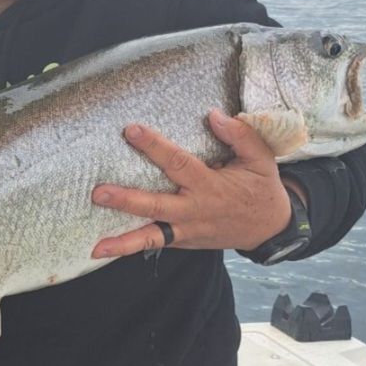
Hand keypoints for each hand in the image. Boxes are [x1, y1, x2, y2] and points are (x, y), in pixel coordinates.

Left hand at [91, 110, 292, 257]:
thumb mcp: (260, 158)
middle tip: (99, 192)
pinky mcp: (182, 241)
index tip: (131, 130)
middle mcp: (194, 209)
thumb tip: (214, 115)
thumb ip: (240, 135)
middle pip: (156, 205)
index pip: (177, 163)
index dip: (154, 146)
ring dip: (124, 241)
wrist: (269, 228)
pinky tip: (103, 250)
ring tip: (97, 247)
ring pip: (152, 237)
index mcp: (210, 185)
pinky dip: (130, 248)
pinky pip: (154, 244)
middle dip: (126, 200)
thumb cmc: (261, 188)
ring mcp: (186, 229)